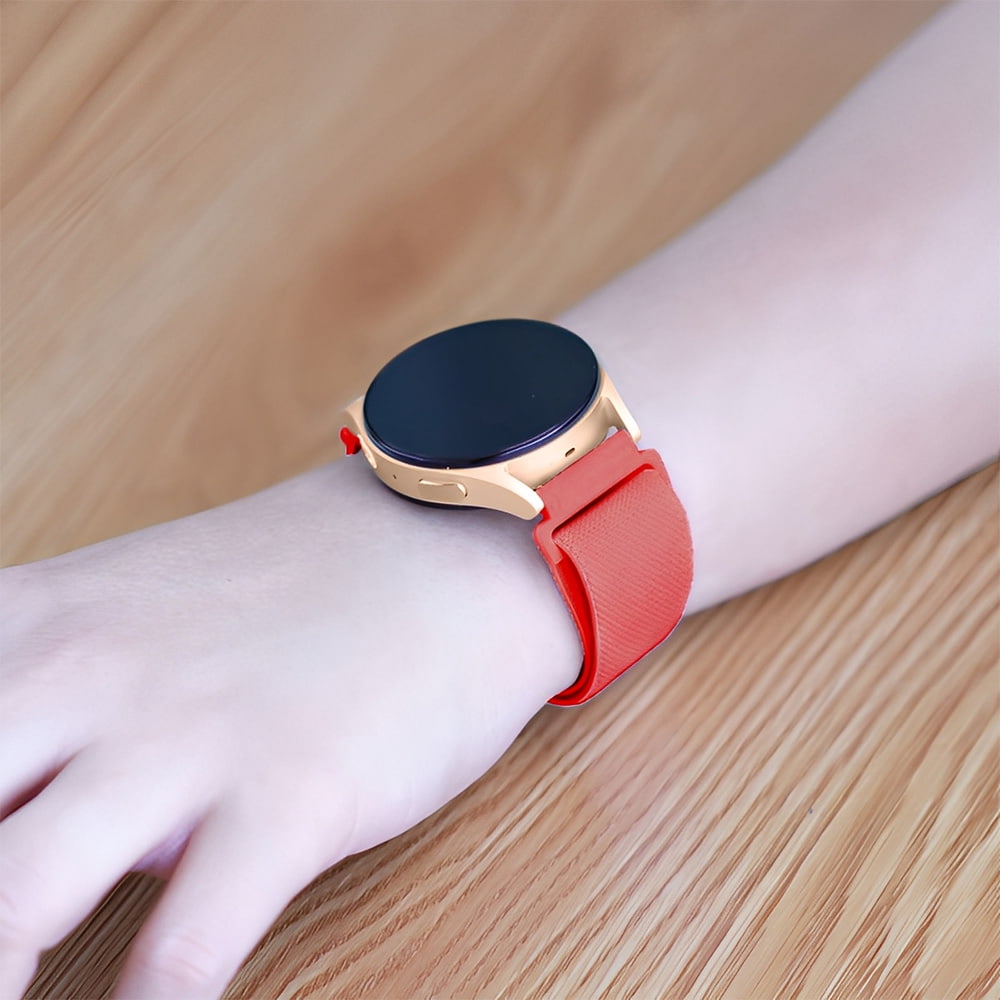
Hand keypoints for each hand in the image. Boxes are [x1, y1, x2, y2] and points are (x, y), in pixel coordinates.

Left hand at [0, 458, 578, 998]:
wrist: (446, 550)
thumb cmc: (296, 584)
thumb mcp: (126, 606)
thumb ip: (36, 703)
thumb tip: (10, 811)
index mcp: (31, 624)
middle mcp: (84, 677)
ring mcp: (187, 738)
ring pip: (11, 907)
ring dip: (0, 982)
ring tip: (23, 999)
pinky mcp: (290, 796)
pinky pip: (181, 953)